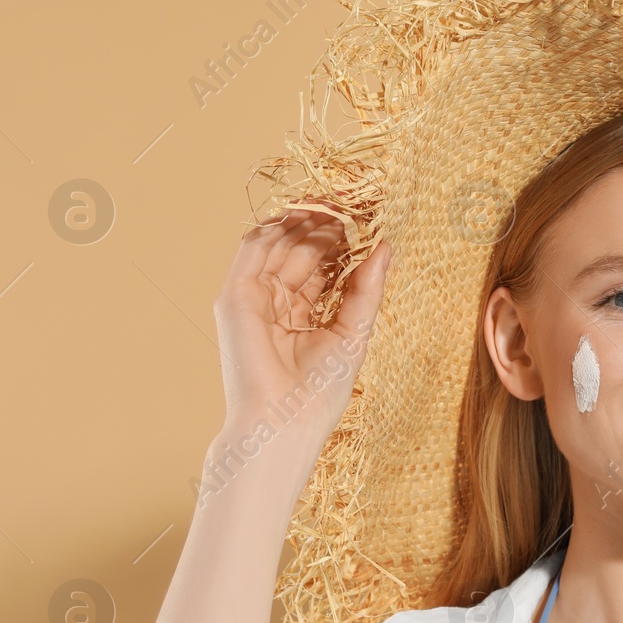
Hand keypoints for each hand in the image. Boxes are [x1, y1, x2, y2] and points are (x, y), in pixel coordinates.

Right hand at [213, 201, 392, 447]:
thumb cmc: (320, 391)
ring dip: (303, 219)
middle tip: (354, 201)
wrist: (285, 422)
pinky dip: (277, 225)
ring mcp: (253, 298)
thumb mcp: (354, 331)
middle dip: (325, 225)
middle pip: (300, 252)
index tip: (369, 219)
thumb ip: (367, 288)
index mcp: (302, 316)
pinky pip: (255, 249)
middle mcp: (276, 304)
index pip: (321, 268)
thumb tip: (386, 247)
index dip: (343, 243)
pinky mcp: (235, 295)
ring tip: (335, 200)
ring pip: (279, 245)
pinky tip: (305, 209)